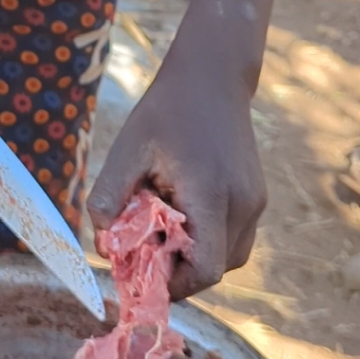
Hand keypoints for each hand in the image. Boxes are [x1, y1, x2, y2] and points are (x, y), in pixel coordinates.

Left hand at [87, 30, 265, 298]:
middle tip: (145, 249)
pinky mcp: (256, 197)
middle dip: (179, 271)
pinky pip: (234, 238)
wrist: (212, 75)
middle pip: (215, 270)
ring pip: (229, 257)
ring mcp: (255, 202)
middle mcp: (243, 204)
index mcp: (211, 194)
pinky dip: (208, 239)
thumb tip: (103, 245)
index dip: (172, 284)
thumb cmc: (166, 111)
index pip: (203, 269)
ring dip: (195, 256)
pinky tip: (182, 212)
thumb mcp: (127, 148)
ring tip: (164, 227)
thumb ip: (110, 196)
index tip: (141, 273)